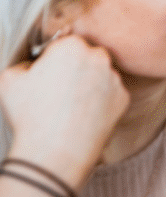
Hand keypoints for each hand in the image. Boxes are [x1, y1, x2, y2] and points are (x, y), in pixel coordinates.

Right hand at [0, 36, 128, 181]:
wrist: (56, 152)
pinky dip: (101, 101)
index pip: (64, 43)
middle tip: (59, 89)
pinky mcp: (124, 98)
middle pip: (86, 56)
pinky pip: (111, 94)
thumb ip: (23, 63)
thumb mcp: (9, 80)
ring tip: (70, 105)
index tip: (47, 73)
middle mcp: (99, 57)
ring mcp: (114, 78)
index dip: (53, 59)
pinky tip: (84, 114)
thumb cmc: (31, 116)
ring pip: (101, 75)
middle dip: (75, 68)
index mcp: (71, 46)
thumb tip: (32, 65)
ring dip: (89, 83)